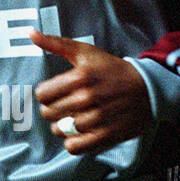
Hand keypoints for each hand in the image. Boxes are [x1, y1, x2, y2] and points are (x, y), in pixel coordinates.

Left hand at [30, 30, 152, 153]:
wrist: (148, 87)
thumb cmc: (112, 69)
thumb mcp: (86, 52)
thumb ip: (56, 43)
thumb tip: (31, 33)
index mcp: (81, 76)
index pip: (42, 94)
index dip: (45, 95)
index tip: (55, 94)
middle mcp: (88, 97)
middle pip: (48, 113)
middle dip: (53, 110)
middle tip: (65, 106)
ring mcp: (98, 117)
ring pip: (60, 130)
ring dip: (63, 127)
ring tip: (73, 118)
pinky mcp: (107, 134)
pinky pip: (75, 147)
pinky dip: (73, 143)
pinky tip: (80, 133)